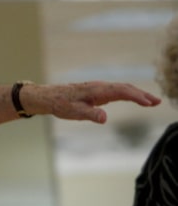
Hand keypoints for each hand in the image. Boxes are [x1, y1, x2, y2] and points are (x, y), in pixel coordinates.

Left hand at [23, 81, 160, 123]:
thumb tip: (104, 118)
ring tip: (152, 102)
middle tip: (157, 102)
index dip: (136, 96)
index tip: (149, 103)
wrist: (48, 96)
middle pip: (125, 88)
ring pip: (122, 88)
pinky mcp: (97, 91)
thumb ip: (90, 114)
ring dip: (138, 93)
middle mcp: (99, 86)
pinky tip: (135, 99)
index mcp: (96, 90)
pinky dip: (129, 93)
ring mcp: (99, 88)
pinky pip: (117, 90)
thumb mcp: (73, 112)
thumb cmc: (60, 104)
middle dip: (141, 94)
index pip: (121, 91)